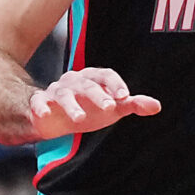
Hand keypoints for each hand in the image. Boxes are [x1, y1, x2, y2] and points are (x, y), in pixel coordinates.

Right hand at [26, 67, 159, 138]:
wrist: (56, 120)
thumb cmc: (89, 108)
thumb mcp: (113, 108)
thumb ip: (133, 104)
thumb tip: (157, 106)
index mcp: (93, 78)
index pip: (106, 75)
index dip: (115, 84)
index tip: (125, 97)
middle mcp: (74, 81)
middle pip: (86, 84)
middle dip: (98, 95)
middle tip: (110, 108)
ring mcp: (56, 91)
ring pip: (63, 94)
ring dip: (71, 106)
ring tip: (80, 119)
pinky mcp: (39, 103)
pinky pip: (38, 102)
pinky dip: (40, 107)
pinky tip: (45, 115)